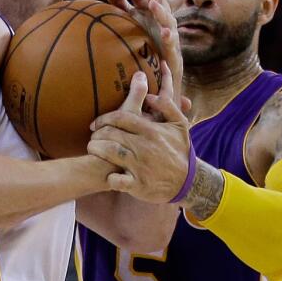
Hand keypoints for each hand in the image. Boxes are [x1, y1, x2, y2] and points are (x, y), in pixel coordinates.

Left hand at [87, 64, 192, 202]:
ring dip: (96, 149)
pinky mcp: (138, 184)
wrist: (190, 182)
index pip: (121, 118)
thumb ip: (167, 106)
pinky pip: (117, 180)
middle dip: (97, 134)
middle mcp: (144, 147)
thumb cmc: (180, 151)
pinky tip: (108, 174)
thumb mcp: (180, 125)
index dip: (104, 119)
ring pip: (109, 152)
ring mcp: (140, 166)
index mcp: (151, 131)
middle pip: (111, 134)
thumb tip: (150, 95)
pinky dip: (110, 178)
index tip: (95, 123)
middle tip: (92, 136)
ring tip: (92, 148)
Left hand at [98, 0, 183, 100]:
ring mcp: (167, 26)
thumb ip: (120, 3)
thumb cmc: (145, 36)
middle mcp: (158, 11)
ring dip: (159, 9)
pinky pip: (171, 39)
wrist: (161, 64)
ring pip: (165, 14)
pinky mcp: (171, 44)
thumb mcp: (130, 18)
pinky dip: (169, 36)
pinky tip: (165, 34)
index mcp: (145, 4)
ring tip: (151, 3)